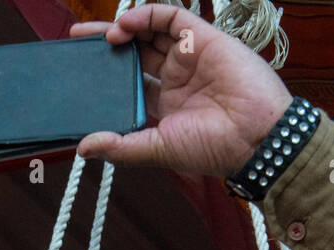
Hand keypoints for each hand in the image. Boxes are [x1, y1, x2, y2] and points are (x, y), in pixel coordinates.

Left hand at [70, 5, 292, 176]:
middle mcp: (176, 78)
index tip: (80, 75)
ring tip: (98, 36)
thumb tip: (84, 147)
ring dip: (122, 29)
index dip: (106, 77)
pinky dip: (144, 16)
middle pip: (134, 54)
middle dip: (105, 47)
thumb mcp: (158, 150)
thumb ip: (121, 147)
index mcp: (165, 106)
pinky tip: (124, 25)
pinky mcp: (201, 38)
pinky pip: (170, 16)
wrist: (255, 136)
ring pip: (149, 32)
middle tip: (78, 43)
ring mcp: (188, 57)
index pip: (129, 84)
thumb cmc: (214, 149)